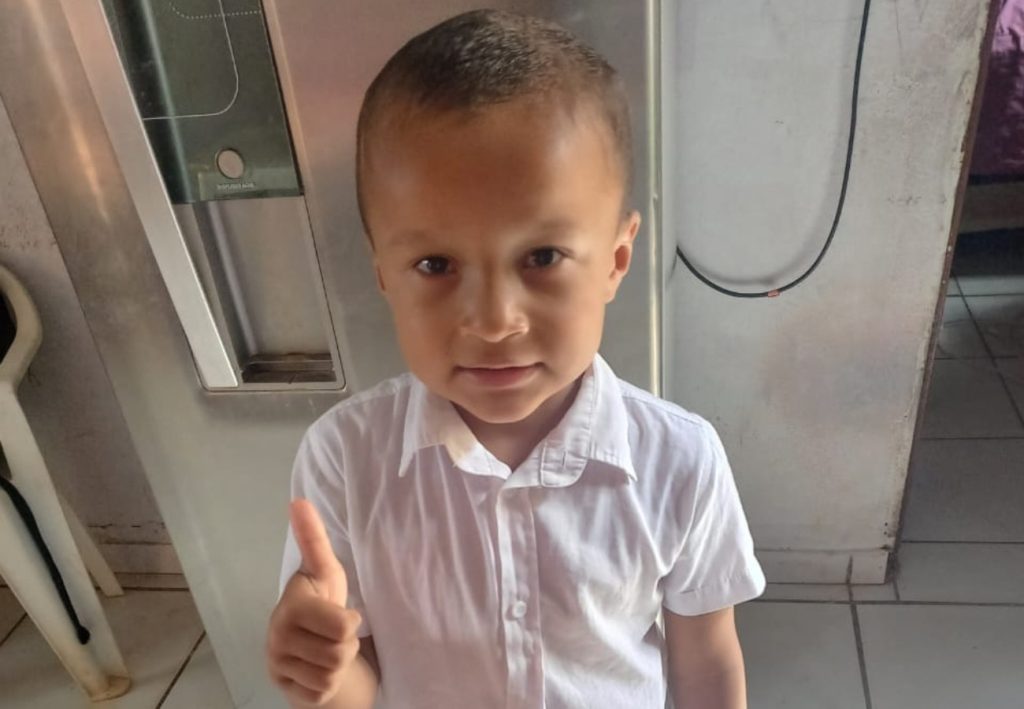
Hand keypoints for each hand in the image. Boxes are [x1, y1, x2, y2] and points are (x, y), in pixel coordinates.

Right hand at [267, 499, 362, 706]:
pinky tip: (319, 670)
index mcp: (290, 607)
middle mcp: (277, 638)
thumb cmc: (322, 603)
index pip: (342, 626)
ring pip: (332, 674)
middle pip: (339, 653)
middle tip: (335, 635)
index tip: (339, 612)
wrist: (309, 647)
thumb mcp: (324, 570)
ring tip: (328, 649)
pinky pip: (323, 692)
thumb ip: (313, 538)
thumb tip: (298, 501)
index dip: (350, 622)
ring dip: (339, 664)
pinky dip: (329, 684)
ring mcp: (279, 667)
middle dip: (346, 645)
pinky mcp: (287, 691)